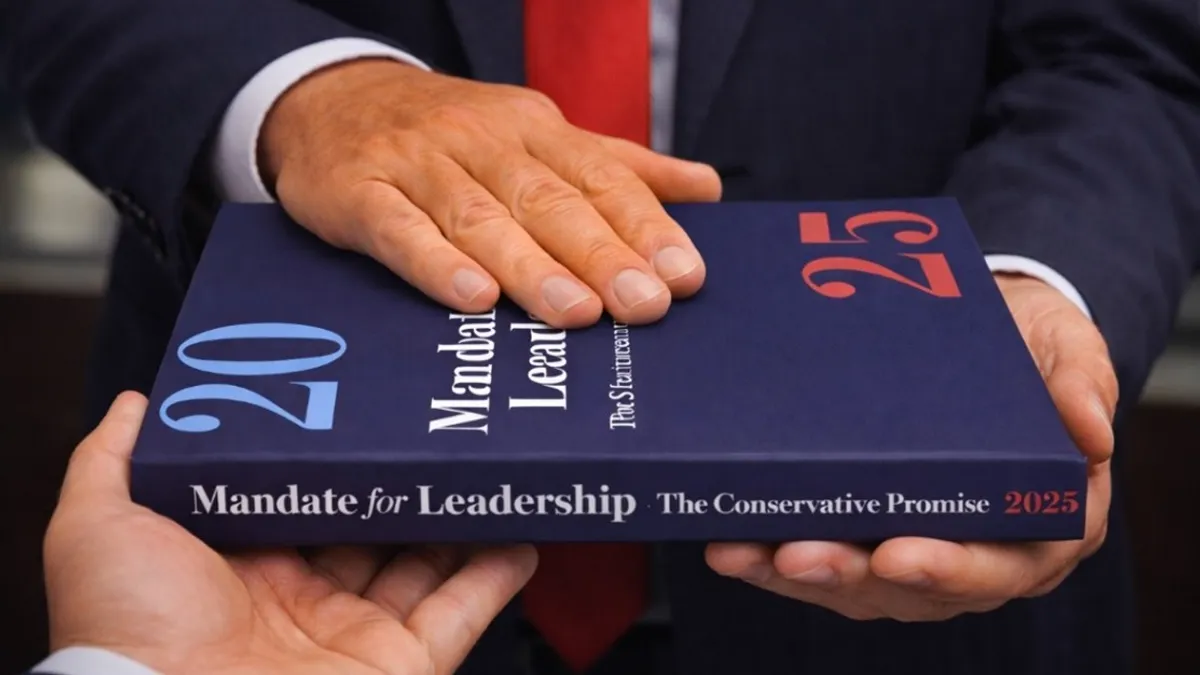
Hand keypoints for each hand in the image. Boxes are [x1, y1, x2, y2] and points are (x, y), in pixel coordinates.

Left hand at [44, 392, 537, 673]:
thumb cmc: (131, 630)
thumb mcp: (99, 526)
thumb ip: (114, 460)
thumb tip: (140, 399)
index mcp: (241, 564)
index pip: (300, 495)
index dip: (333, 451)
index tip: (364, 397)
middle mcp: (302, 599)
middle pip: (371, 525)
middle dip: (403, 476)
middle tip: (438, 418)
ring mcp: (356, 635)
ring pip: (424, 565)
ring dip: (460, 517)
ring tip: (490, 461)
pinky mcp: (402, 665)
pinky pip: (462, 615)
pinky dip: (498, 576)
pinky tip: (523, 531)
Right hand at [261, 60, 721, 327]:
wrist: (333, 98)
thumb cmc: (452, 132)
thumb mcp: (537, 134)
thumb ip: (618, 166)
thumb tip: (705, 188)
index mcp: (534, 128)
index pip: (600, 179)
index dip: (644, 227)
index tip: (684, 275)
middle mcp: (481, 141)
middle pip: (548, 201)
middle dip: (601, 255)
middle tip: (643, 305)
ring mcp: (418, 166)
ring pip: (481, 218)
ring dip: (530, 268)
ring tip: (575, 313)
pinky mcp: (360, 193)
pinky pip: (401, 232)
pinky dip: (436, 264)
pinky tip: (473, 298)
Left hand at [706, 274, 1117, 620]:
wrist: (980, 327)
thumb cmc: (1028, 343)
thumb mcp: (1067, 342)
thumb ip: (1081, 379)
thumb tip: (1093, 433)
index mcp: (1041, 518)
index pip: (1002, 563)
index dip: (949, 569)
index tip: (896, 554)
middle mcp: (980, 546)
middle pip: (915, 588)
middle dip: (852, 575)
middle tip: (797, 554)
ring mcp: (918, 544)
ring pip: (858, 583)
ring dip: (796, 574)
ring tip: (742, 551)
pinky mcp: (867, 529)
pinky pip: (824, 557)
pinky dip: (774, 556)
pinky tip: (730, 541)